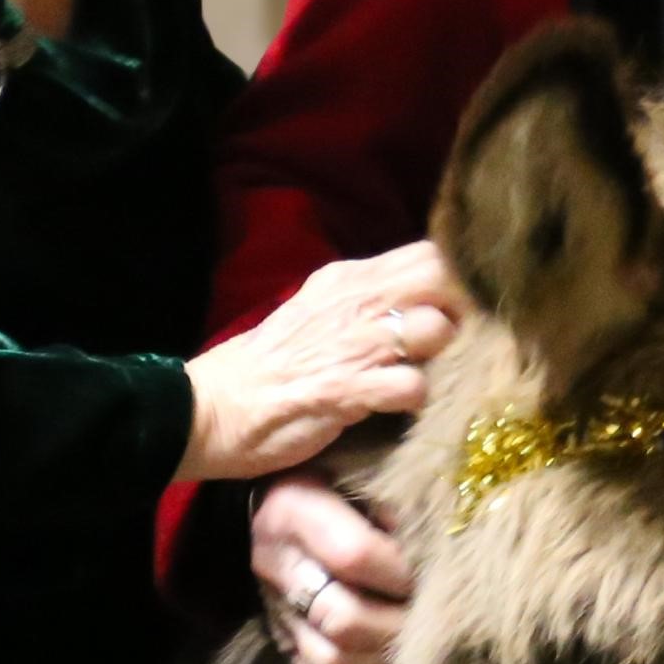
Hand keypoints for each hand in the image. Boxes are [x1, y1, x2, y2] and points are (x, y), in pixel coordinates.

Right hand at [184, 243, 454, 484]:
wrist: (210, 408)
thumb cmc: (268, 367)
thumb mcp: (316, 313)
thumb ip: (362, 304)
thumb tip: (414, 306)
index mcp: (346, 279)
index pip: (426, 255)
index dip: (446, 286)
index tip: (439, 315)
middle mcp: (355, 301)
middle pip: (440, 279)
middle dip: (452, 314)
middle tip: (435, 347)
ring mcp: (353, 344)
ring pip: (435, 329)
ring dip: (435, 359)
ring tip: (409, 377)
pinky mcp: (348, 389)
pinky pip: (412, 386)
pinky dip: (412, 401)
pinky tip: (392, 408)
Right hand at [249, 473, 412, 663]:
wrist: (292, 499)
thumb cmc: (346, 477)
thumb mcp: (368, 469)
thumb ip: (399, 498)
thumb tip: (449, 540)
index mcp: (292, 509)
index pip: (354, 556)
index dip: (402, 572)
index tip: (430, 570)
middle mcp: (274, 564)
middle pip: (342, 619)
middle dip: (399, 622)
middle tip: (431, 613)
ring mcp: (274, 609)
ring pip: (332, 660)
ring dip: (384, 654)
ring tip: (413, 633)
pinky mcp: (282, 642)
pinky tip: (384, 649)